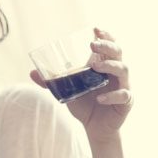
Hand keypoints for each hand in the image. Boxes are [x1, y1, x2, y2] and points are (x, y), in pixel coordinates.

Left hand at [30, 27, 131, 141]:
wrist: (95, 127)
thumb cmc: (84, 105)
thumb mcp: (67, 91)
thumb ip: (53, 82)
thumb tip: (31, 73)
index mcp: (104, 66)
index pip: (109, 46)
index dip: (105, 36)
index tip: (95, 29)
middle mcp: (115, 73)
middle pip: (118, 52)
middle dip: (107, 45)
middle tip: (93, 45)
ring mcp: (123, 85)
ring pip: (124, 69)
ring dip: (110, 65)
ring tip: (96, 67)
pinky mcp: (126, 101)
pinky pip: (123, 95)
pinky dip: (112, 95)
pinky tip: (99, 98)